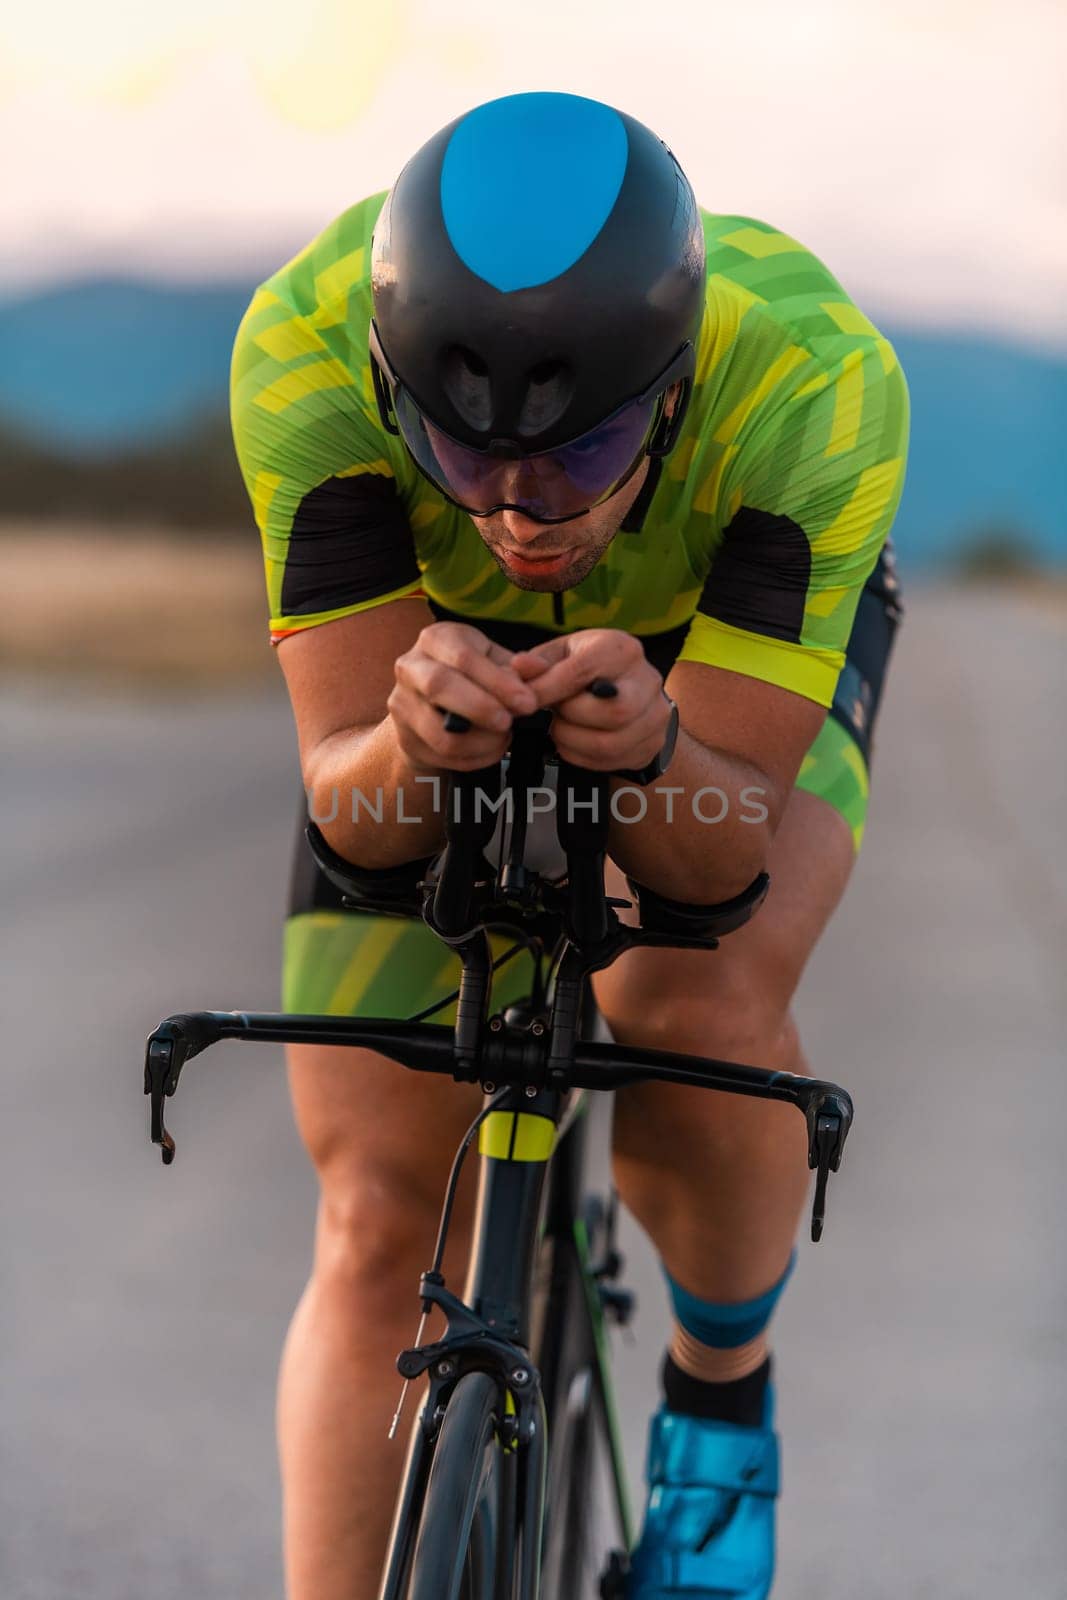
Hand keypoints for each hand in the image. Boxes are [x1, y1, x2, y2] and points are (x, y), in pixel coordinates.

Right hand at [388, 622, 538, 770]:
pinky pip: (443, 756)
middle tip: (509, 722)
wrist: (431, 704)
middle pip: (439, 686)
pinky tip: (491, 748)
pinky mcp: (405, 737)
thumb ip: (517, 667)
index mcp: (435, 639)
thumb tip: (537, 668)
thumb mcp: (494, 662)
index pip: (463, 657)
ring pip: (440, 731)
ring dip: (481, 741)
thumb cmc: (470, 676)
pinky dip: (475, 758)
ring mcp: (402, 704)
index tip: (527, 701)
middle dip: (481, 708)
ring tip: (503, 737)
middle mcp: (411, 667)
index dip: (497, 682)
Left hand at [510, 629, 670, 771]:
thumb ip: (541, 662)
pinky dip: (580, 755)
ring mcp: (655, 716)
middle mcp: (647, 680)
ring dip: (572, 740)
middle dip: (570, 717)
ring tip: (560, 727)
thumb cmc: (592, 670)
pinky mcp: (652, 744)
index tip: (525, 700)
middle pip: (611, 712)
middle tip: (554, 712)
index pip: (583, 672)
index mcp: (622, 649)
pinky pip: (609, 760)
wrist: (633, 693)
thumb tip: (519, 666)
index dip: (548, 690)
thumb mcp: (566, 654)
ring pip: (608, 742)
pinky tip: (573, 741)